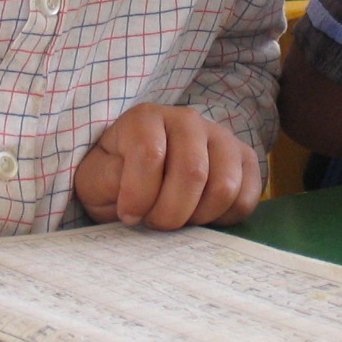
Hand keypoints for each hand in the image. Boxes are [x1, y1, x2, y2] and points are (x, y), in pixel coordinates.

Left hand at [75, 104, 261, 228]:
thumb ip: (105, 180)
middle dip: (170, 214)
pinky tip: (202, 216)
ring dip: (198, 218)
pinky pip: (247, 197)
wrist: (144, 173)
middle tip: (155, 224)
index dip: (139, 195)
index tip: (128, 215)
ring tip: (178, 219)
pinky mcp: (245, 159)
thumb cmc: (116, 175)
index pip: (150, 155)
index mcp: (146, 118)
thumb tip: (130, 192)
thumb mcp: (95, 178)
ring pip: (225, 187)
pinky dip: (225, 219)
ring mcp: (222, 137)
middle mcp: (188, 120)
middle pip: (192, 174)